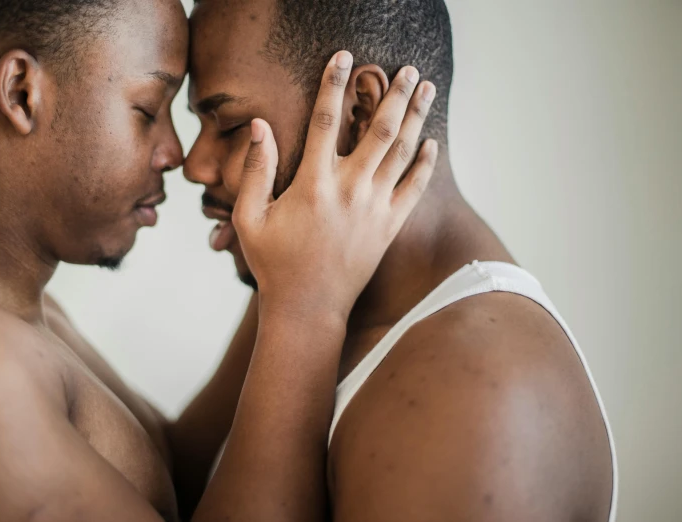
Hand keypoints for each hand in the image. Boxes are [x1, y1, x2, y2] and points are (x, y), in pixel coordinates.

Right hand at [232, 51, 438, 320]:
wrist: (308, 309)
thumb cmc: (273, 264)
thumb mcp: (249, 218)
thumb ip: (256, 170)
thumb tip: (258, 125)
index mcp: (313, 185)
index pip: (326, 122)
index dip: (334, 85)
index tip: (343, 57)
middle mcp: (349, 191)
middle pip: (378, 129)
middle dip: (393, 93)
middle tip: (406, 68)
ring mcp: (374, 209)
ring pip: (401, 153)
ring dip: (416, 117)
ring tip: (426, 89)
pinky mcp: (388, 227)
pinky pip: (414, 189)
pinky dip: (425, 164)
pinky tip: (431, 142)